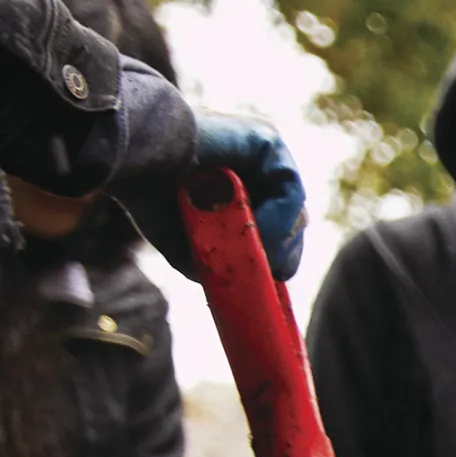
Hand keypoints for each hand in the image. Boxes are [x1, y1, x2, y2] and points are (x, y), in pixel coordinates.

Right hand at [120, 106, 305, 283]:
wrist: (134, 157)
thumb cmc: (149, 195)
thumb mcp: (188, 241)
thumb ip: (219, 262)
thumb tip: (244, 289)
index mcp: (236, 191)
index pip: (275, 232)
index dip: (274, 259)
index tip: (264, 281)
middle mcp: (254, 171)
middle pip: (291, 224)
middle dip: (280, 254)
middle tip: (263, 271)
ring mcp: (263, 155)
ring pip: (293, 211)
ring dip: (278, 240)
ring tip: (254, 254)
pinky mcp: (266, 140)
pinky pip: (289, 189)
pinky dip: (279, 217)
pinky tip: (256, 231)